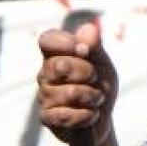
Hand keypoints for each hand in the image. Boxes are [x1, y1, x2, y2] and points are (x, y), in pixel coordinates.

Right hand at [38, 22, 117, 145]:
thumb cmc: (99, 85)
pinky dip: (87, 115)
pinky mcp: (47, 117)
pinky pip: (66, 115)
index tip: (84, 50)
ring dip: (92, 96)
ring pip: (69, 92)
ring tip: (96, 99)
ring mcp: (44, 96)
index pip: (47, 39)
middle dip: (87, 72)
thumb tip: (89, 28)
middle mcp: (46, 74)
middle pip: (60, 65)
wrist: (102, 116)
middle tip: (95, 79)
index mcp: (56, 55)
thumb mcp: (102, 63)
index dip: (65, 42)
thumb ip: (95, 46)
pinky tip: (91, 114)